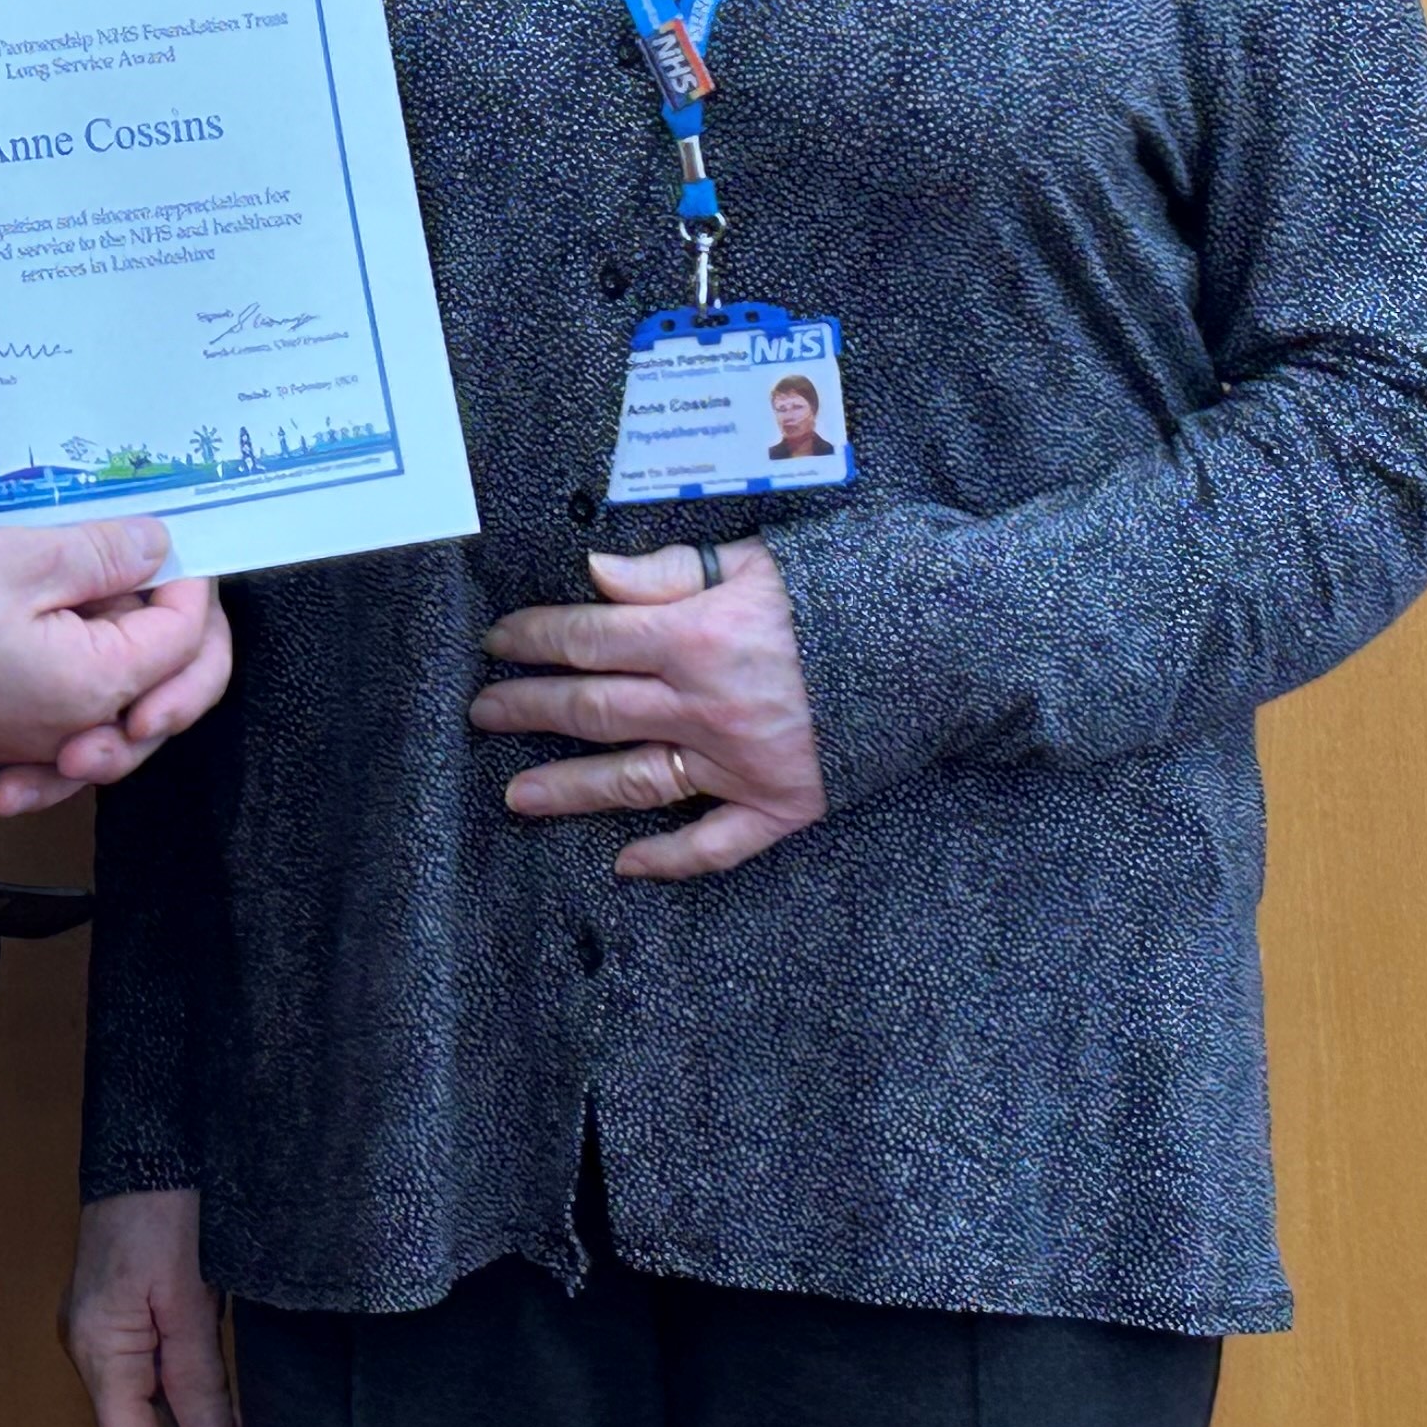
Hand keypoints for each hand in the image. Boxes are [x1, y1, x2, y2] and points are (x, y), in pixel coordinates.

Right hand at [0, 521, 234, 816]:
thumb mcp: (27, 558)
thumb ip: (108, 554)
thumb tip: (161, 548)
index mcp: (98, 686)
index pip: (186, 638)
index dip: (186, 581)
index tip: (156, 540)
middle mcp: (82, 730)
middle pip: (174, 691)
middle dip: (179, 632)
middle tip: (151, 574)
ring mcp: (47, 743)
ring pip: (130, 714)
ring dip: (135, 663)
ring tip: (114, 605)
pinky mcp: (15, 741)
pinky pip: (74, 740)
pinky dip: (86, 706)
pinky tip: (73, 654)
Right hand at [65, 1188, 234, 1426]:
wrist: (145, 1140)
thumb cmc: (159, 1205)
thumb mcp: (188, 1293)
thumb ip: (197, 1374)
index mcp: (100, 1350)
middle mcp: (94, 1350)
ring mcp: (106, 1332)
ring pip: (147, 1406)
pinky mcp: (123, 1315)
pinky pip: (150, 1374)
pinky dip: (183, 1400)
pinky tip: (222, 1420)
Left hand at [471, 541, 826, 877]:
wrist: (945, 646)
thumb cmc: (848, 591)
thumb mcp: (756, 561)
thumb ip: (669, 572)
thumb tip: (593, 572)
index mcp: (697, 635)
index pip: (589, 637)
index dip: (534, 639)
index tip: (497, 642)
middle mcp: (707, 704)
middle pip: (594, 708)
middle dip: (529, 709)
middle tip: (481, 713)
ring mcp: (741, 762)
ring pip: (634, 781)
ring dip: (568, 788)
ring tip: (515, 796)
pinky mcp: (782, 804)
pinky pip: (715, 843)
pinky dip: (668, 858)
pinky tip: (625, 865)